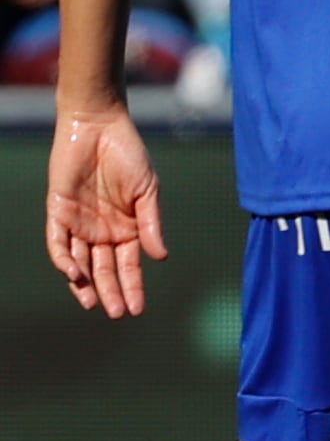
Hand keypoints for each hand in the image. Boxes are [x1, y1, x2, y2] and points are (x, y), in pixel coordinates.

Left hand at [46, 107, 166, 317]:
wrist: (98, 127)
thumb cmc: (129, 154)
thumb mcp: (148, 190)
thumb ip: (151, 223)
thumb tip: (160, 257)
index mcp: (127, 226)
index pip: (129, 264)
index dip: (134, 285)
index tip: (139, 308)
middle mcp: (102, 230)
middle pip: (105, 269)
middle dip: (112, 292)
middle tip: (118, 313)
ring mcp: (79, 224)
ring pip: (80, 263)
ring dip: (86, 285)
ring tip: (95, 304)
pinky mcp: (58, 214)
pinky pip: (58, 244)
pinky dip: (65, 260)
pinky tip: (74, 274)